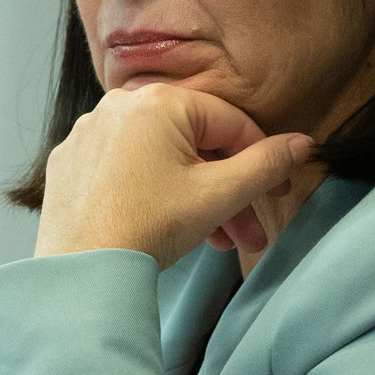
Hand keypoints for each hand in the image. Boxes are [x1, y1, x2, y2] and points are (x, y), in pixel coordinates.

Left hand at [34, 83, 311, 268]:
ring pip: (162, 159)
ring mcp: (89, 134)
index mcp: (158, 102)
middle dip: (229, 192)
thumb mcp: (220, 195)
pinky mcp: (70, 164)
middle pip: (195, 144)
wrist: (80, 272)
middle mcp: (118, 105)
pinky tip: (168, 228)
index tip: (279, 194)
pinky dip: (153, 193)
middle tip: (250, 234)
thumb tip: (303, 144)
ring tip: (215, 242)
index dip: (264, 159)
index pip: (230, 123)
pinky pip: (126, 169)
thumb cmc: (147, 228)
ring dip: (196, 198)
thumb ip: (267, 165)